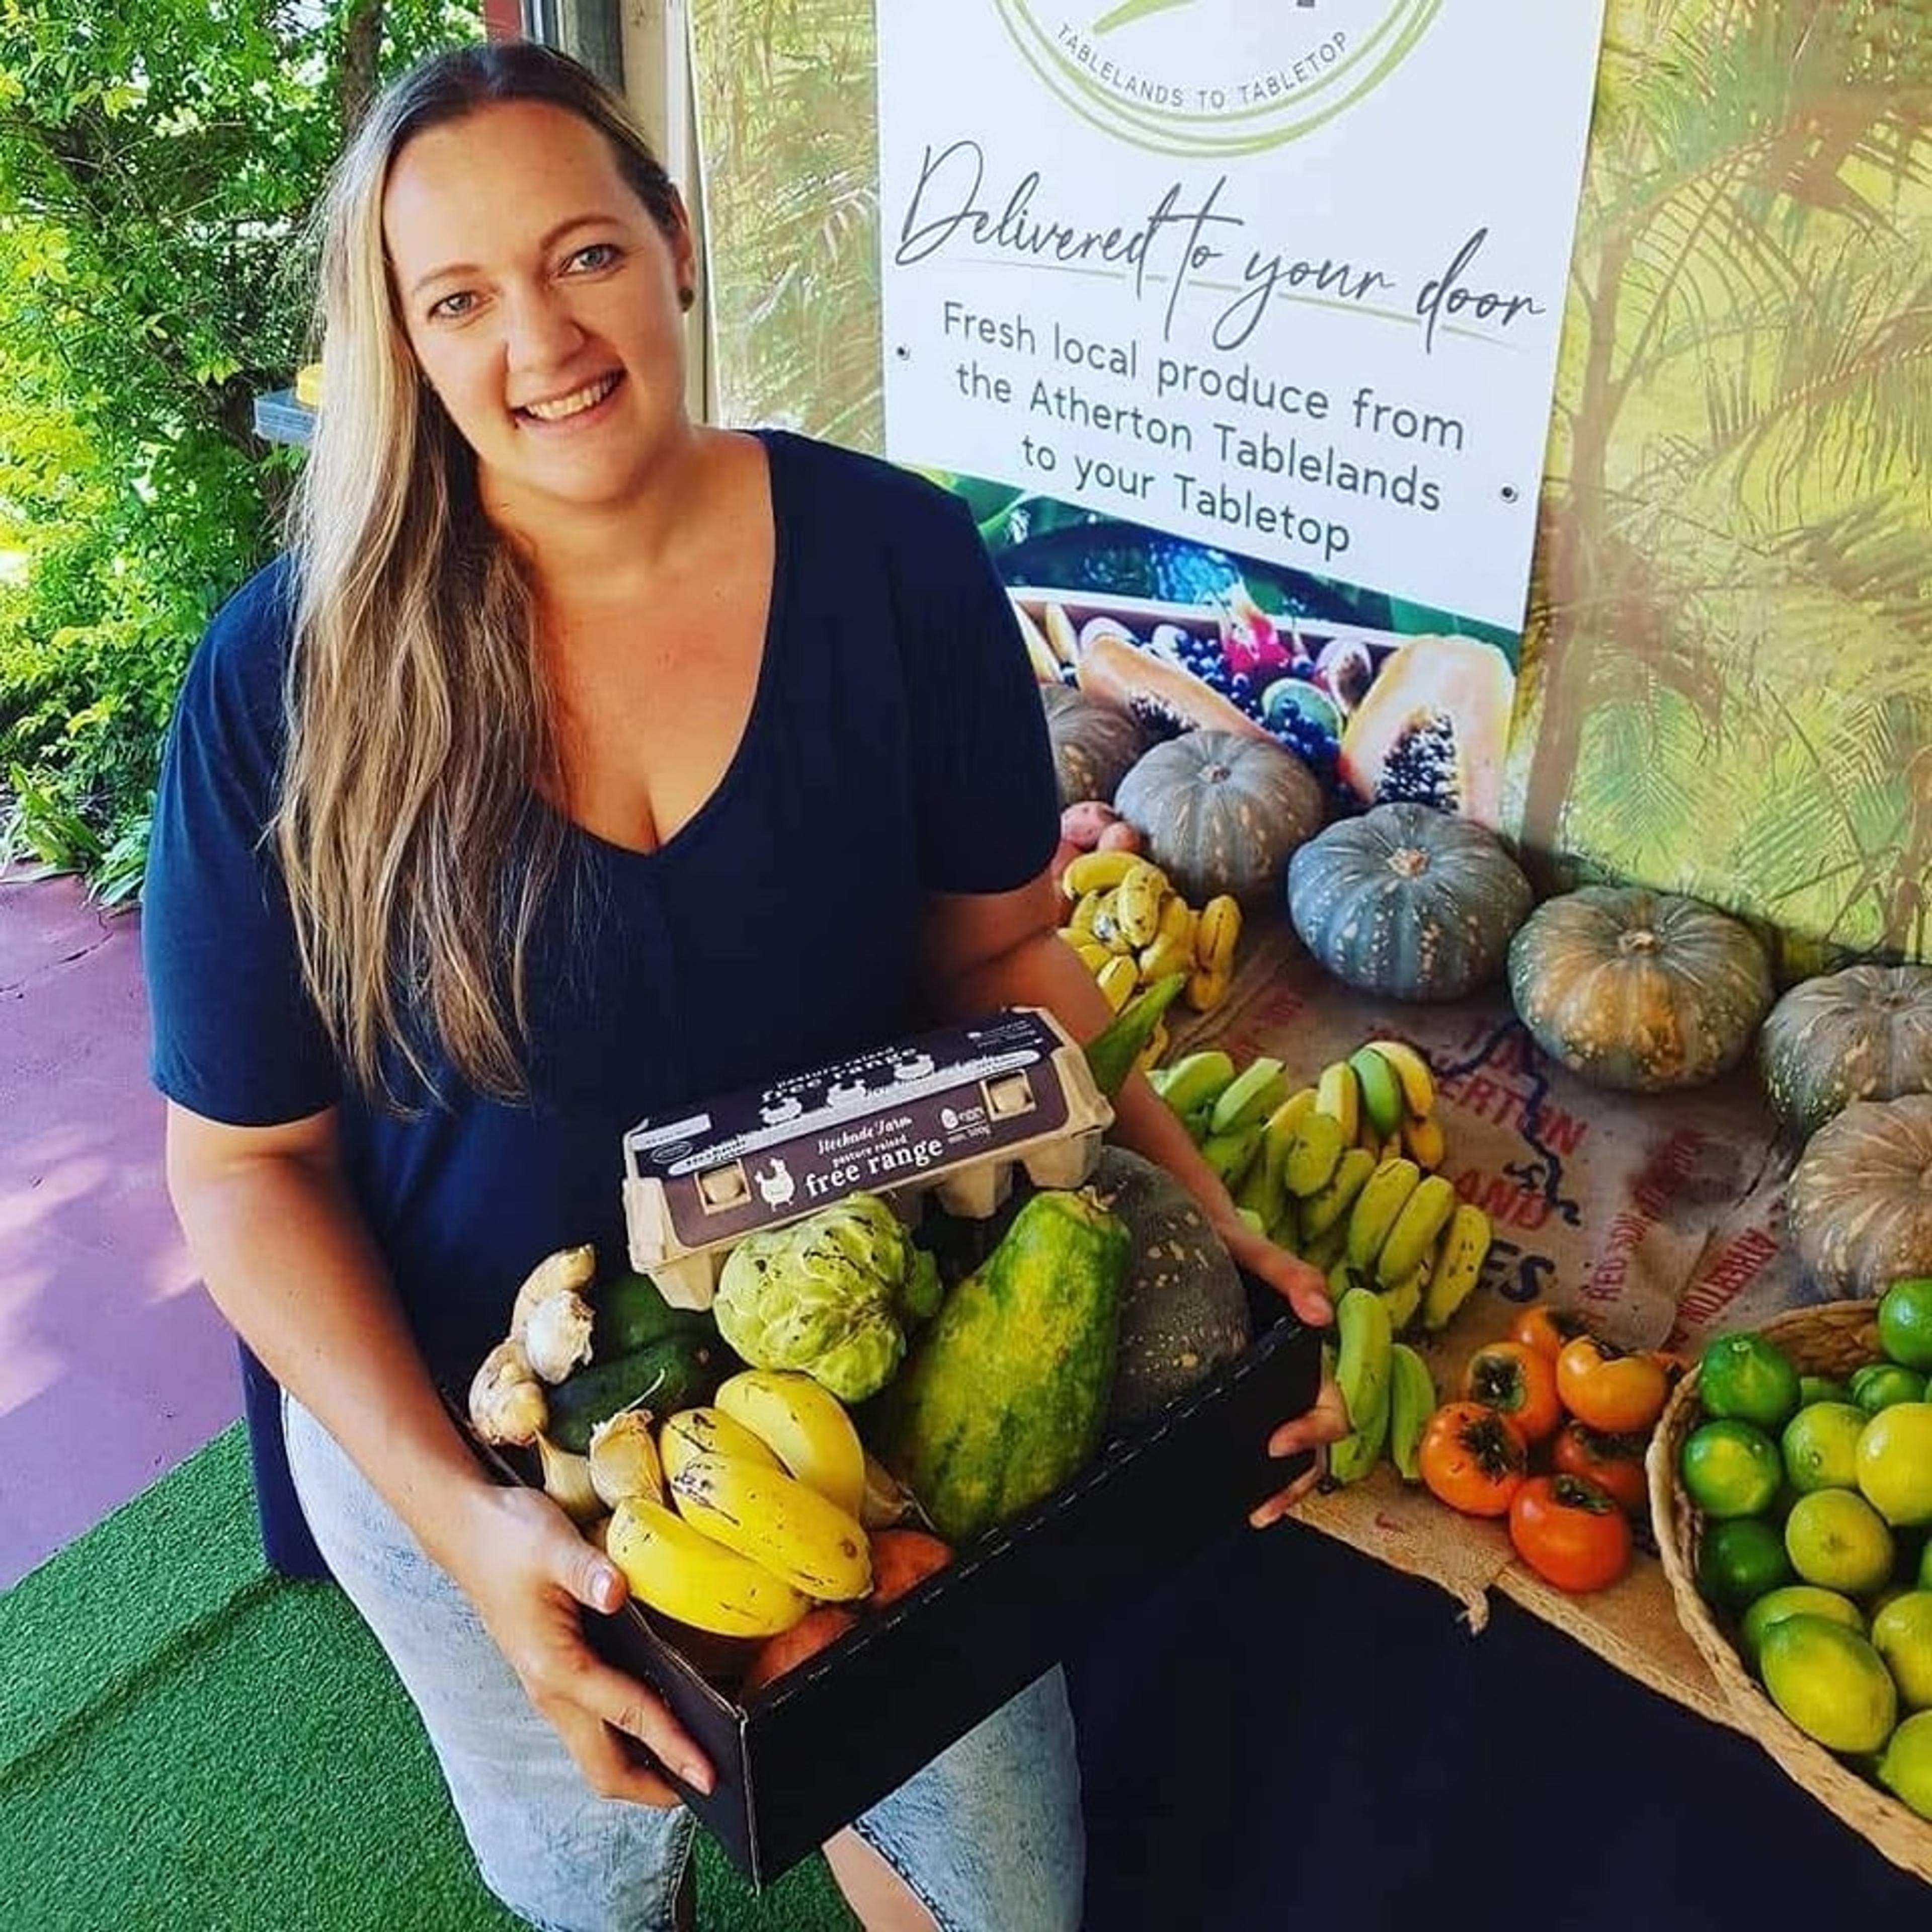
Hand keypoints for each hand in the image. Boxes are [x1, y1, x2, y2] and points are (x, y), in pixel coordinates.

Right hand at [451, 1484, 713, 1806]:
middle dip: (654, 1786)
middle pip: (605, 1766)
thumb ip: (587, 1569)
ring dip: (640, 1767)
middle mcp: (551, 1690)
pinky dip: (625, 1739)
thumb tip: (617, 1591)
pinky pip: (592, 1726)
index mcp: (555, 1668)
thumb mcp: (551, 1543)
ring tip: (688, 1765)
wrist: (466, 1529)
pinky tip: (654, 1719)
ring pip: (597, 1751)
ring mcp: (549, 1686)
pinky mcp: (552, 1673)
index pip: (628, 1717)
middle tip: (707, 1785)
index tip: (708, 1772)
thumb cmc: (508, 1536)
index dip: (673, 1746)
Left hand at [1216, 1218, 1350, 1527]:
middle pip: (1313, 1446)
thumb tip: (1321, 1313)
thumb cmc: (1231, 1245)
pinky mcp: (1228, 1393)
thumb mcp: (1258, 1254)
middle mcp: (1289, 1380)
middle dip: (1295, 1481)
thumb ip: (1293, 1275)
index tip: (1276, 1441)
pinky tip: (1213, 1485)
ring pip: (1284, 1452)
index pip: (1330, 1407)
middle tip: (1261, 1507)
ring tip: (1248, 1511)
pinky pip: (1242, 1434)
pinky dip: (1239, 1467)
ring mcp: (1259, 1390)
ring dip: (1274, 1486)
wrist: (1189, 1235)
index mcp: (1306, 1356)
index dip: (1314, 1432)